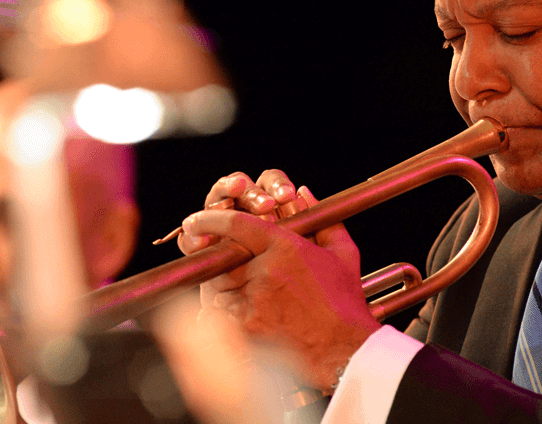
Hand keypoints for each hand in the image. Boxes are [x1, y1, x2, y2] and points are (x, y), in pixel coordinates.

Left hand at [179, 171, 380, 390]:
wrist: (345, 349)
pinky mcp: (247, 326)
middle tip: (234, 271)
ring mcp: (254, 300)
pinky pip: (222, 314)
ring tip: (249, 298)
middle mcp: (265, 270)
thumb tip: (304, 193)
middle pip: (223, 258)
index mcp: (286, 247)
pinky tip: (247, 319)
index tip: (196, 220)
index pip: (236, 224)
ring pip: (219, 287)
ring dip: (225, 289)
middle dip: (223, 263)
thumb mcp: (342, 254)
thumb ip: (322, 220)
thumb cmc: (344, 302)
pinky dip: (226, 315)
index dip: (210, 219)